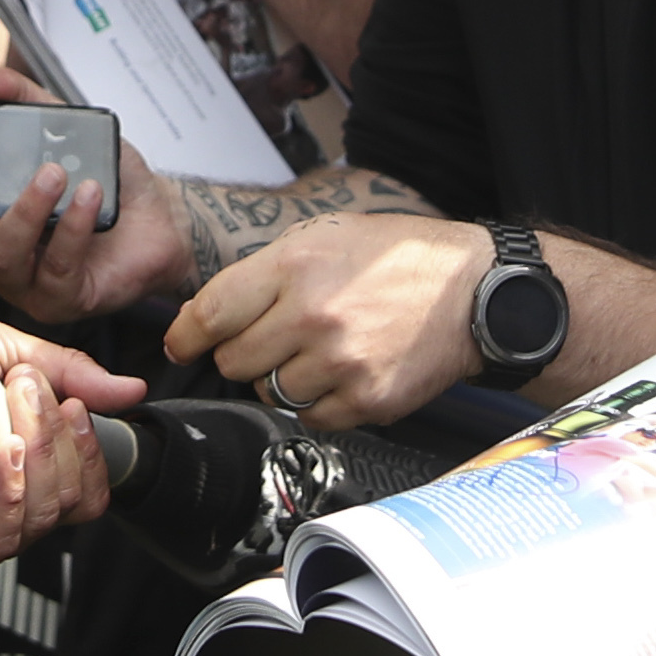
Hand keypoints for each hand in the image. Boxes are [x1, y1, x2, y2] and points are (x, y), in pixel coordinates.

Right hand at [0, 68, 192, 322]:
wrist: (164, 213)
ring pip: (3, 260)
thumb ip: (16, 98)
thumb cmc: (103, 176)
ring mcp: (28, 283)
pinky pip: (56, 268)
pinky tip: (87, 196)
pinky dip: (70, 228)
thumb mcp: (59, 124)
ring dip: (25, 214)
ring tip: (54, 174)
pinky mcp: (65, 298)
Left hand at [0, 329, 147, 588]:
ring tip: (6, 405)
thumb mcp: (5, 359)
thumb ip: (70, 376)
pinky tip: (1, 453)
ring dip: (36, 450)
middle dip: (58, 439)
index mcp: (17, 482)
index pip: (85, 496)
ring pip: (43, 517)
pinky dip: (12, 490)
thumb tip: (132, 391)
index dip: (89, 454)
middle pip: (71, 505)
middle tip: (26, 389)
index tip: (74, 405)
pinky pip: (1, 537)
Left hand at [163, 215, 485, 428]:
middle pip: (233, 362)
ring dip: (284, 378)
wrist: (474, 292)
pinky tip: (344, 372)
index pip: (209, 314)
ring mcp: (340, 363)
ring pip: (270, 393)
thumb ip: (264, 273)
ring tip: (321, 350)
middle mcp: (312, 316)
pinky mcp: (366, 401)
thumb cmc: (398, 259)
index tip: (181, 344)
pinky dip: (319, 403)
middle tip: (277, 337)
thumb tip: (206, 316)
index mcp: (295, 266)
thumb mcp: (325, 237)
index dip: (186, 335)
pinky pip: (311, 418)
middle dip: (244, 353)